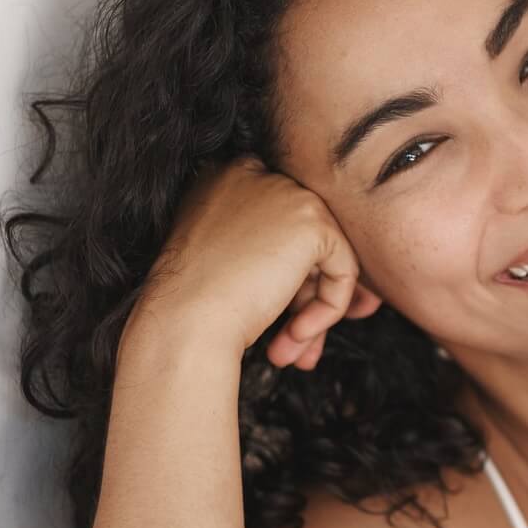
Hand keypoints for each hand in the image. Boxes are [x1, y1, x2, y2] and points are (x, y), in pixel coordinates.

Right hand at [132, 155, 381, 368]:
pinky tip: (295, 335)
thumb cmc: (192, 302)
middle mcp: (255, 175)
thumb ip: (263, 248)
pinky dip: (327, 309)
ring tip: (290, 353)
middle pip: (303, 242)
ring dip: (311, 311)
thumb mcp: (223, 258)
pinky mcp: (313, 222)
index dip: (283, 273)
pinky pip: (343, 271)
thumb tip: (313, 270)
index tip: (273, 309)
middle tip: (289, 341)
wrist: (183, 320)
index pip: (277, 224)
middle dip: (301, 297)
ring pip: (325, 259)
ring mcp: (287, 194)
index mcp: (224, 179)